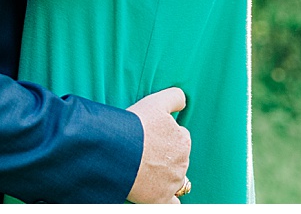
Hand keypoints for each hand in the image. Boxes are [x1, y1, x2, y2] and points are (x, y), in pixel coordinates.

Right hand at [126, 87, 191, 203]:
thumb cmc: (134, 126)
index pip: (180, 136)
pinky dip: (169, 201)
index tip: (152, 134)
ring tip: (145, 168)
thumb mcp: (155, 102)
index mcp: (182, 140)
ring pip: (175, 179)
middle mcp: (182, 162)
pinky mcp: (161, 199)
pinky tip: (161, 195)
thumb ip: (174, 97)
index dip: (165, 134)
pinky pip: (172, 204)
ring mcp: (172, 182)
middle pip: (177, 158)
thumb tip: (184, 100)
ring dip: (165, 174)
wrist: (117, 151)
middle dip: (166, 155)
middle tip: (145, 150)